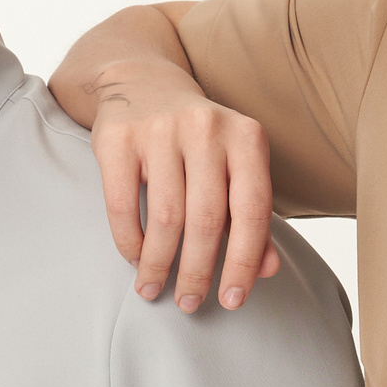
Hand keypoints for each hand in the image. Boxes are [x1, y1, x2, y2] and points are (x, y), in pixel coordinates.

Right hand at [90, 59, 279, 314]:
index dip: (244, 263)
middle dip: (198, 272)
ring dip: (160, 265)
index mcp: (246, 138)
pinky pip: (124, 206)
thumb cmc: (198, 140)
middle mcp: (207, 129)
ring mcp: (161, 130)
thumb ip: (252, 216)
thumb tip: (267, 271)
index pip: (252, 212)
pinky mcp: (119, 138)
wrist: (141, 83)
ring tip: (154, 289)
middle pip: (207, 221)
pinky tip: (135, 260)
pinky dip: (130, 242)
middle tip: (190, 304)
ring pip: (166, 219)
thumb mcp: (234, 166)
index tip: (232, 300)